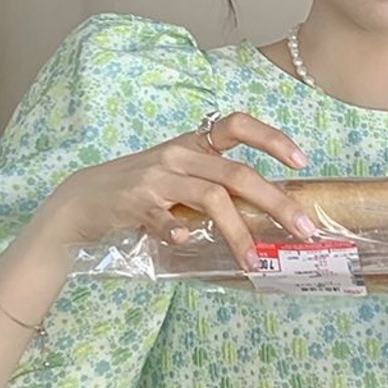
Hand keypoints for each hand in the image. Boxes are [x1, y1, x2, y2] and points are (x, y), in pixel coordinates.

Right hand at [39, 112, 317, 269]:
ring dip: (238, 232)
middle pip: (237, 174)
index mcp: (192, 144)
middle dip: (276, 202)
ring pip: (211, 199)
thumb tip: (265, 207)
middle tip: (305, 229)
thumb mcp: (177, 173)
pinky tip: (190, 243)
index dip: (272, 138)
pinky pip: (164, 220)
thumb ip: (212, 182)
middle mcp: (178, 156)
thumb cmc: (138, 189)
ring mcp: (157, 179)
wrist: (83, 198)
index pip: (237, 125)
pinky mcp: (136, 203)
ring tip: (256, 261)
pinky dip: (178, 232)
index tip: (302, 161)